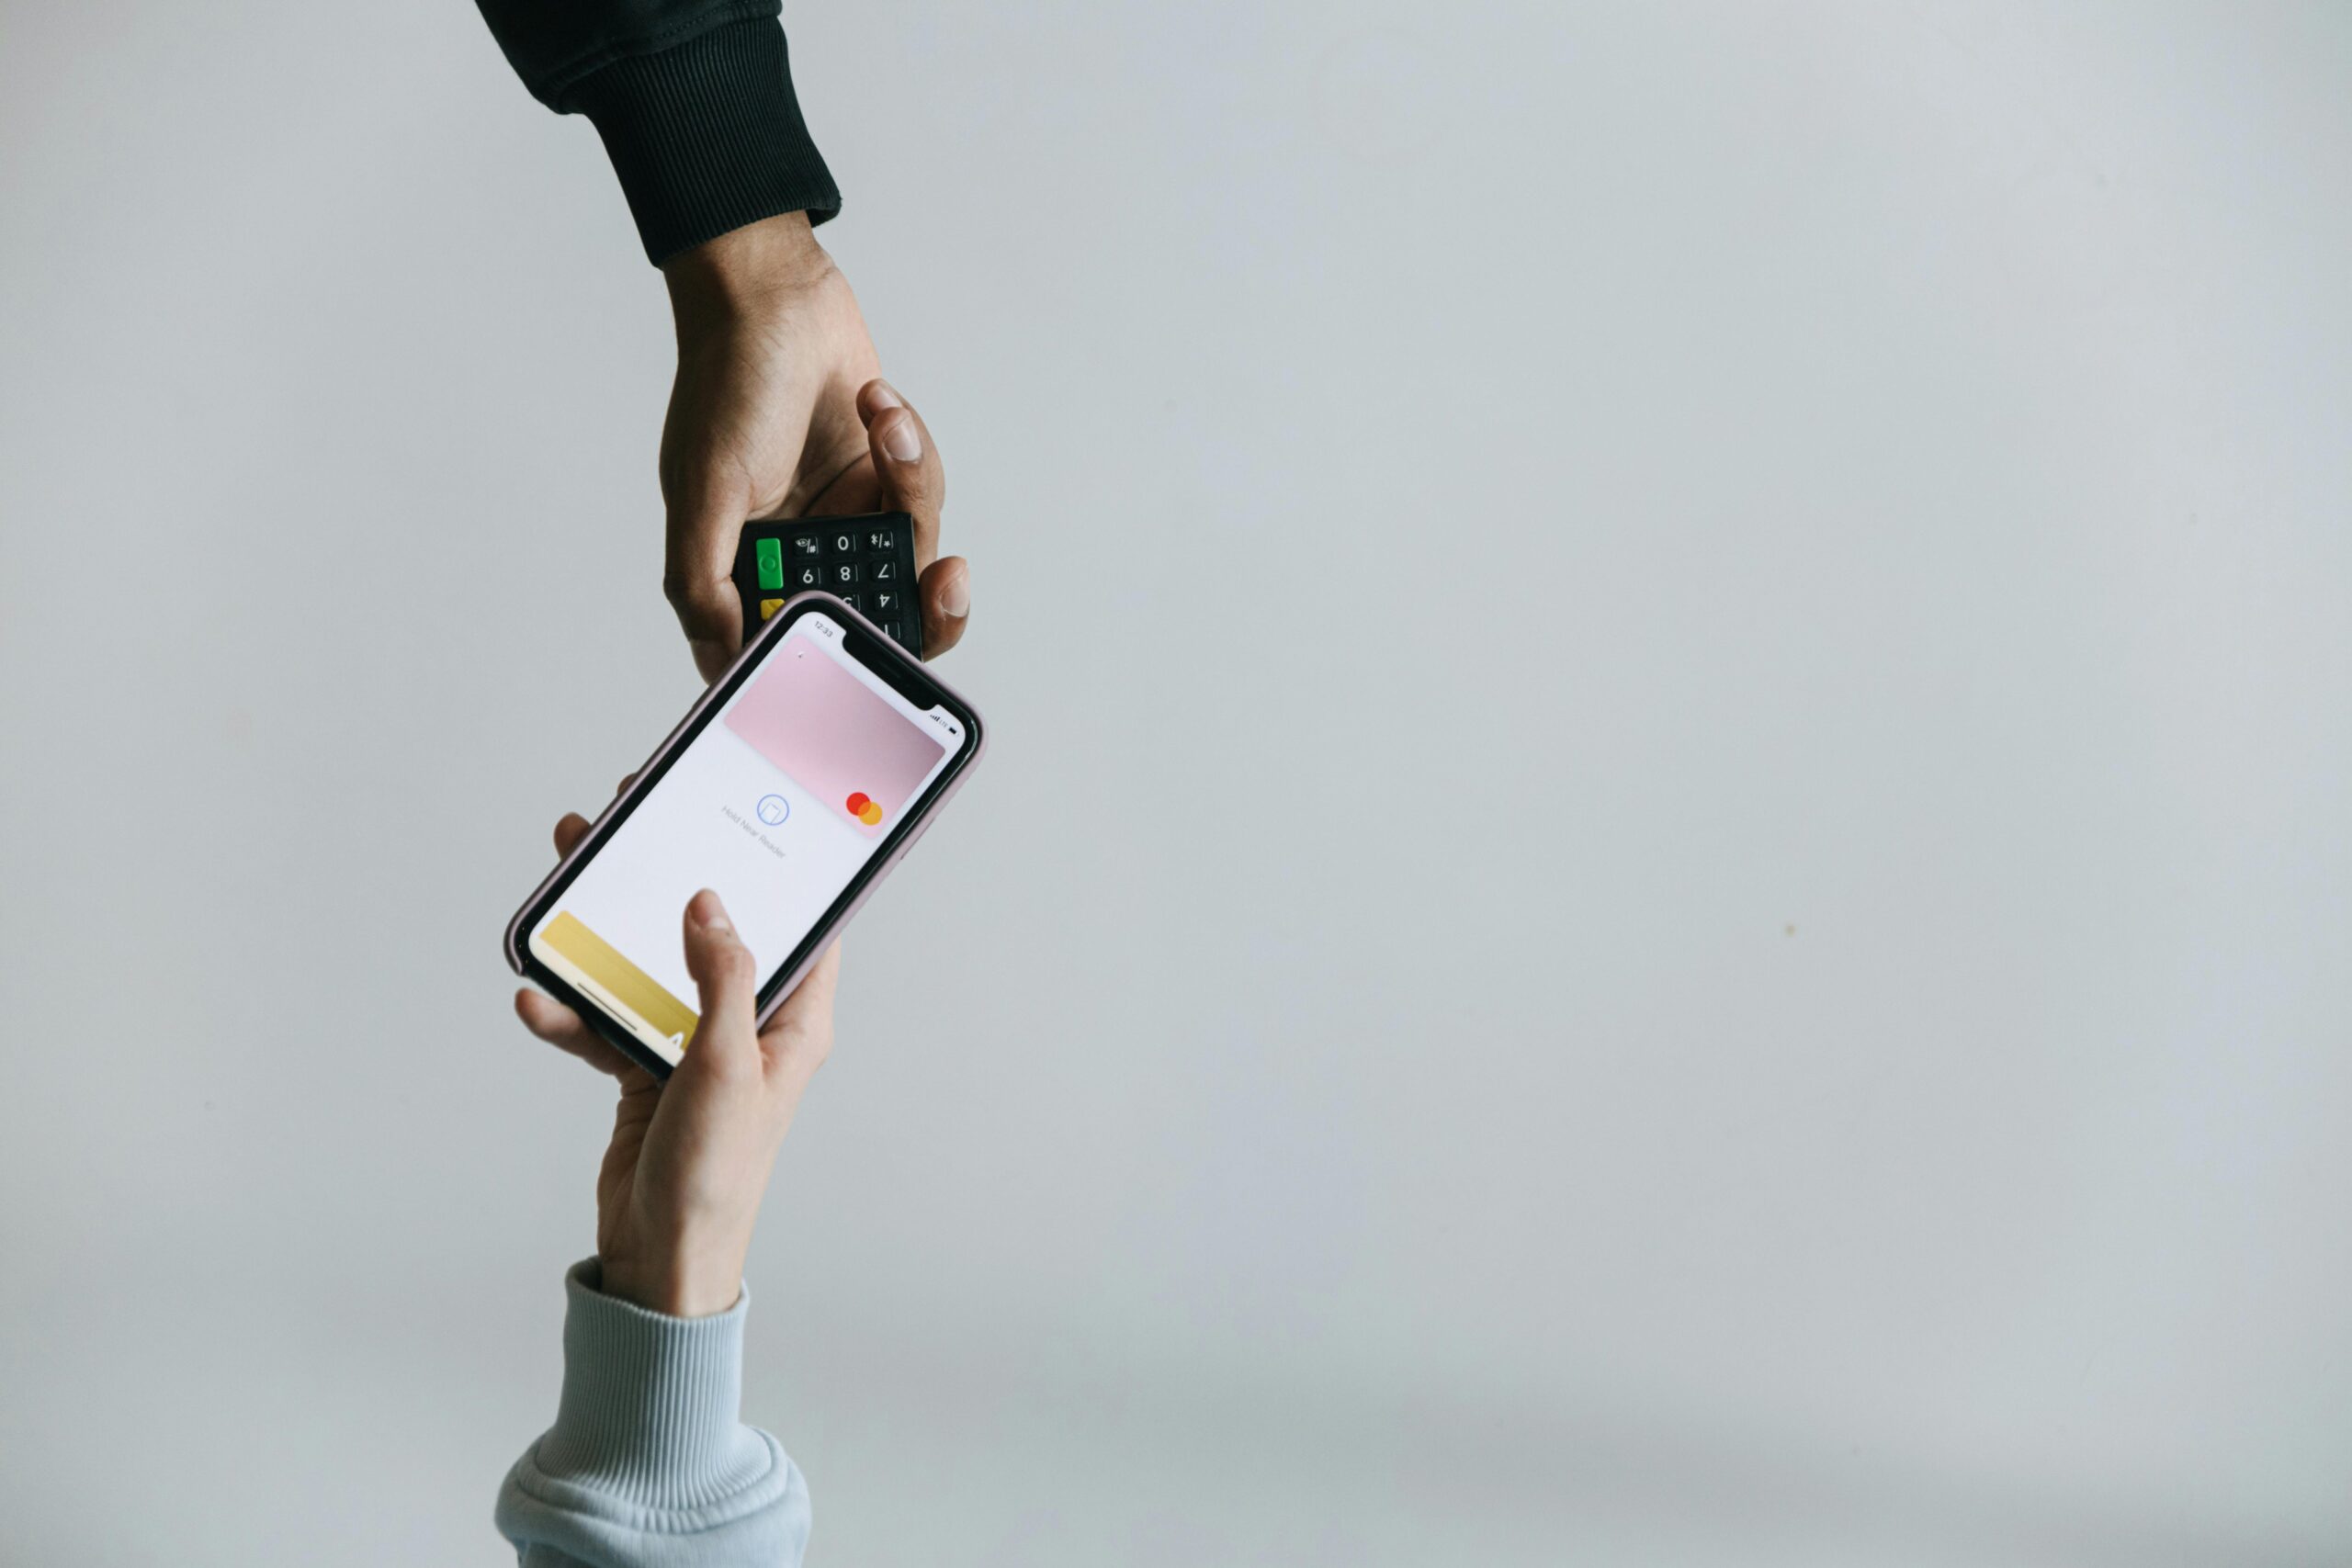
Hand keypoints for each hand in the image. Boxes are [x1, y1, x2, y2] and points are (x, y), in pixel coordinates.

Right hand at [516, 807, 837, 1316]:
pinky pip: (605, 1021)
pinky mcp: (647, 1068)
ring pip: (649, 964)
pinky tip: (538, 1000)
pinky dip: (571, 1012)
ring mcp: (695, 1044)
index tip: (746, 810)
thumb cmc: (716, 1178)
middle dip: (668, 878)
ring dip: (605, 932)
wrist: (662, 1260)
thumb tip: (712, 905)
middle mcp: (750, 1025)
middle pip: (710, 930)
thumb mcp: (726, 1069)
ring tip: (568, 878)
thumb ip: (722, 982)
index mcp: (795, 1020)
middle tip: (630, 821)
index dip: (779, 865)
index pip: (803, 923)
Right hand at [660, 213, 971, 680]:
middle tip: (945, 583)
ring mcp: (845, 517)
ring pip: (911, 553)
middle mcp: (799, 553)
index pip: (797, 648)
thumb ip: (705, 583)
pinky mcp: (885, 478)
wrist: (775, 297)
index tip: (883, 660)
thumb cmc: (727, 383)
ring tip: (886, 425)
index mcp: (746, 570)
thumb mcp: (703, 492)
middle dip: (923, 607)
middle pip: (877, 622)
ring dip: (911, 484)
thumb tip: (720, 662)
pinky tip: (878, 405)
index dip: (841, 667)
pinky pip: (923, 491)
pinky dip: (909, 448)